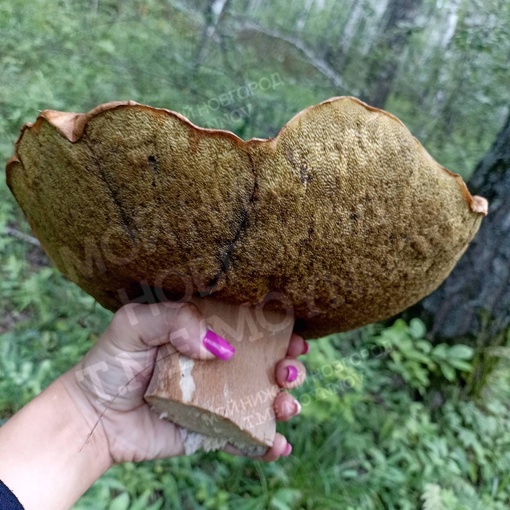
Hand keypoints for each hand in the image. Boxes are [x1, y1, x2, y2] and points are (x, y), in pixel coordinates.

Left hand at [62, 301, 307, 464]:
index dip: (276, 329)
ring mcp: (215, 400)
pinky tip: (278, 444)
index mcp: (202, 334)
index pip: (248, 327)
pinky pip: (243, 438)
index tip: (292, 333)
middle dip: (287, 366)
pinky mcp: (209, 432)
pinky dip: (265, 444)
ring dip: (285, 402)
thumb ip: (176, 319)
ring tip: (286, 404)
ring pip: (262, 400)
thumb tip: (220, 347)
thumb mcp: (135, 324)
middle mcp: (215, 366)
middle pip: (264, 364)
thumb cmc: (111, 363)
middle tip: (288, 370)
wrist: (92, 417)